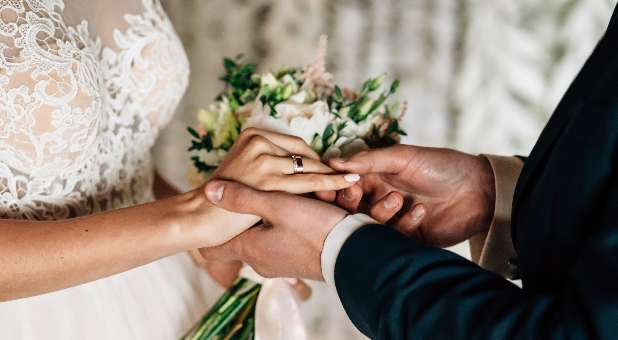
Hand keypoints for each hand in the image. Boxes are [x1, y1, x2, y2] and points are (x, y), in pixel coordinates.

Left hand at [199, 179, 347, 280]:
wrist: (353, 253)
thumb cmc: (314, 229)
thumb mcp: (277, 205)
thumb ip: (243, 197)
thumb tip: (209, 191)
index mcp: (250, 248)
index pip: (214, 250)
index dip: (209, 234)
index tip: (208, 223)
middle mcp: (261, 261)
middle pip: (243, 237)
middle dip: (249, 217)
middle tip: (259, 199)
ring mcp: (280, 265)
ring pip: (267, 236)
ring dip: (274, 219)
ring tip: (286, 202)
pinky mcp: (298, 262)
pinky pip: (285, 241)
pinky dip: (290, 226)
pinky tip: (303, 213)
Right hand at [213, 128, 358, 192]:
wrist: (200, 216)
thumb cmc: (223, 201)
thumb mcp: (244, 170)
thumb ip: (268, 164)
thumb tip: (301, 166)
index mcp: (252, 133)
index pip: (296, 145)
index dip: (314, 160)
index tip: (330, 169)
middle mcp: (258, 141)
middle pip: (305, 155)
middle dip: (326, 167)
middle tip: (349, 176)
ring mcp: (263, 159)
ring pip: (309, 167)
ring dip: (333, 176)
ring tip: (355, 180)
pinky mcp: (268, 180)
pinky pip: (310, 181)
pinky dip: (332, 182)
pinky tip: (350, 182)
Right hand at [329, 145, 494, 246]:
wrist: (480, 189)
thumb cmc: (441, 166)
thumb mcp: (403, 157)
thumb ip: (369, 160)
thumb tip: (333, 162)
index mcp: (374, 179)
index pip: (344, 187)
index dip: (333, 188)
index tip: (328, 186)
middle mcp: (379, 201)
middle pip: (350, 210)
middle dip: (349, 203)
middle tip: (356, 194)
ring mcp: (393, 222)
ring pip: (369, 226)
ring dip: (380, 212)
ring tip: (398, 198)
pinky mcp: (409, 240)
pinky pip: (394, 239)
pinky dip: (404, 225)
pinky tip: (421, 211)